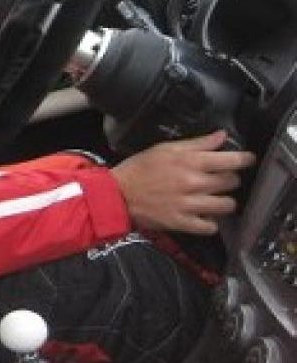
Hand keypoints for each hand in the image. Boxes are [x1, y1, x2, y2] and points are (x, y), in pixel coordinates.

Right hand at [111, 130, 254, 234]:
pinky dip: (210, 222)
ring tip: (214, 198)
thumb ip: (196, 143)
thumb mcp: (165, 149)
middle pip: (232, 182)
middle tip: (219, 179)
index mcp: (190, 162)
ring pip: (227, 205)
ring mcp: (189, 205)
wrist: (116, 194)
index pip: (232, 161)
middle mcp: (194, 183)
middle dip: (229, 179)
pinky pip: (210, 227)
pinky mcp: (182, 223)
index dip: (244, 159)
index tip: (247, 160)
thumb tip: (221, 136)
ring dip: (224, 202)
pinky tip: (203, 215)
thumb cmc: (139, 169)